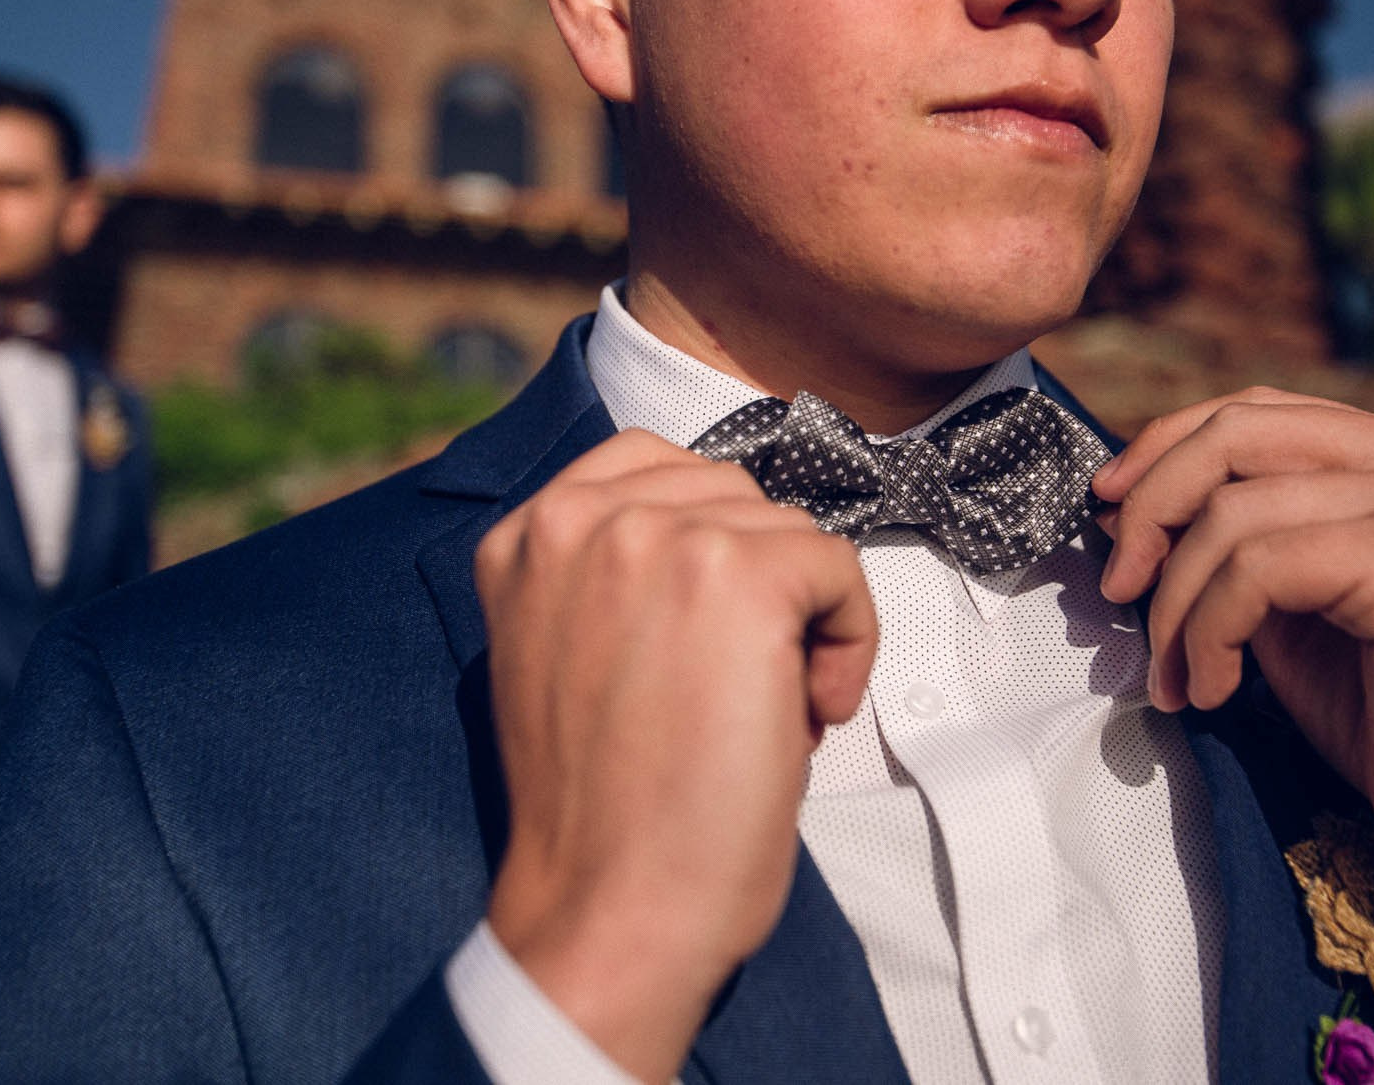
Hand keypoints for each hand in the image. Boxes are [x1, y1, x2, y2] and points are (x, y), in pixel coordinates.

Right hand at [475, 430, 877, 1082]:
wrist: (612, 907)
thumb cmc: (603, 808)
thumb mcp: (562, 650)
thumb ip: (606, 573)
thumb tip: (724, 531)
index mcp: (524, 536)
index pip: (648, 466)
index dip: (709, 540)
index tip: (712, 630)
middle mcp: (578, 519)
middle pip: (730, 494)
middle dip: (757, 582)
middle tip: (738, 687)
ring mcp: (657, 538)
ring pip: (788, 530)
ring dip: (803, 616)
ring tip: (769, 709)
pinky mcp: (739, 577)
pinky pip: (838, 569)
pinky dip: (849, 639)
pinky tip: (811, 714)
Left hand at [1091, 387, 1373, 977]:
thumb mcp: (1298, 606)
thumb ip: (1238, 540)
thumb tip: (1126, 501)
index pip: (1256, 411)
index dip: (1164, 451)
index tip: (1107, 508)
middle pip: (1235, 436)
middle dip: (1151, 511)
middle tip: (1117, 592)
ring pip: (1232, 513)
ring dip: (1177, 605)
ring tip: (1178, 676)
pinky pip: (1256, 568)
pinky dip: (1209, 631)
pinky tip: (1215, 690)